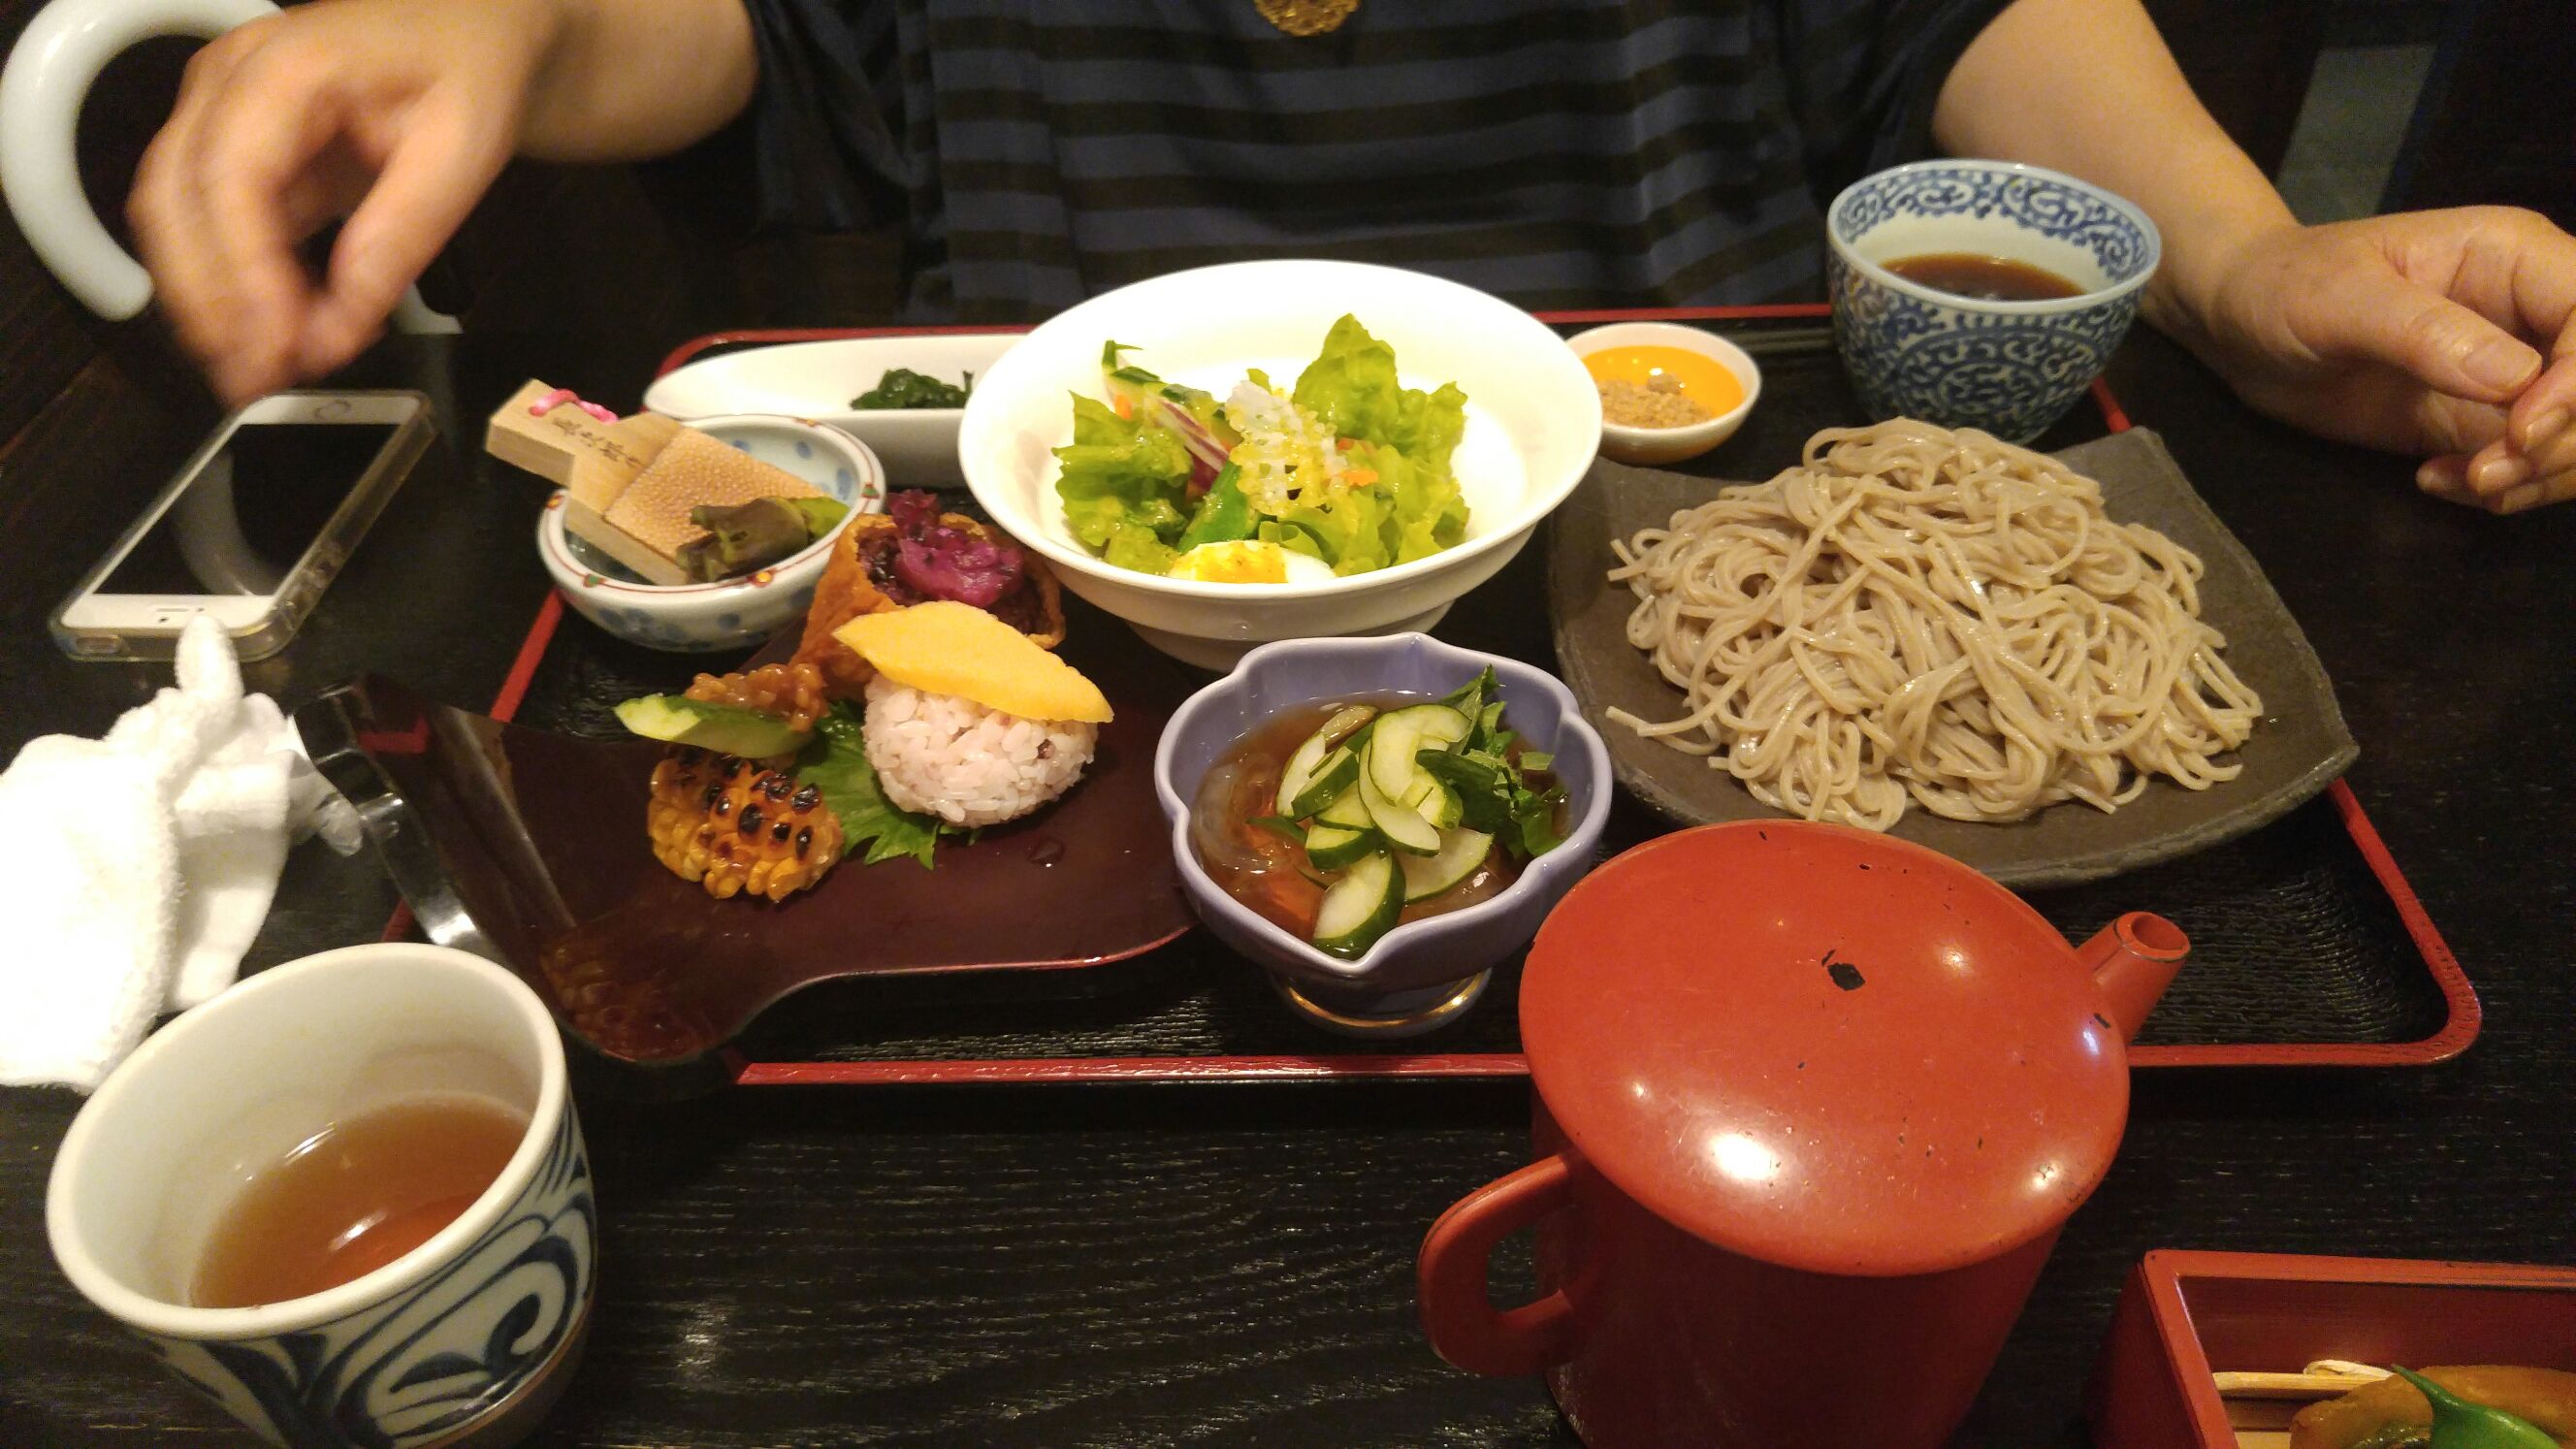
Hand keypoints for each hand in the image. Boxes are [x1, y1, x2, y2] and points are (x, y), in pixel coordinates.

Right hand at [128, 0, 561, 404]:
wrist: (469, 34)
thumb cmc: (468, 72)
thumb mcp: (463, 150)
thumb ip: (404, 232)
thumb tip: (345, 322)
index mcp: (286, 66)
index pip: (232, 176)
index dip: (244, 271)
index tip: (279, 341)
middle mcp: (228, 84)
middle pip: (174, 201)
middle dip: (211, 302)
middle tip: (261, 378)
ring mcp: (219, 114)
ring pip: (174, 220)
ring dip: (210, 304)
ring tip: (265, 371)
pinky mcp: (232, 152)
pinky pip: (209, 228)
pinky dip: (234, 288)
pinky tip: (280, 335)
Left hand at [2181, 207, 2575, 513]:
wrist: (2243, 321)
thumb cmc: (2286, 286)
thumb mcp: (2339, 299)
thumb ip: (2424, 332)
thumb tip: (2515, 377)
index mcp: (2516, 257)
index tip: (2522, 432)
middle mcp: (2532, 313)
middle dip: (2567, 442)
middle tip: (2488, 474)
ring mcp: (2514, 372)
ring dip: (2540, 475)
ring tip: (2462, 482)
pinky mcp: (2482, 420)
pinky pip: (2528, 465)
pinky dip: (2501, 489)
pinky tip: (2436, 481)